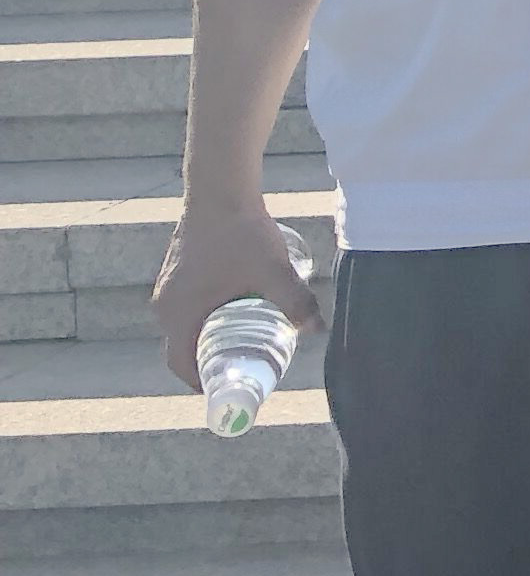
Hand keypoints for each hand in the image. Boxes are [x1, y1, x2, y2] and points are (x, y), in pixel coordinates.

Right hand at [149, 194, 322, 390]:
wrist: (220, 189)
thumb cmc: (242, 231)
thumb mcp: (273, 270)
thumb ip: (296, 301)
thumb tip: (319, 330)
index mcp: (177, 314)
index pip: (181, 364)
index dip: (202, 382)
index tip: (229, 387)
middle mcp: (164, 305)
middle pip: (183, 347)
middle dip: (211, 361)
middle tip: (244, 367)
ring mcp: (166, 287)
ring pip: (184, 326)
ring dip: (209, 337)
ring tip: (244, 343)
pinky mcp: (175, 272)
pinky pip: (185, 307)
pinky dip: (204, 317)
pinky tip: (234, 311)